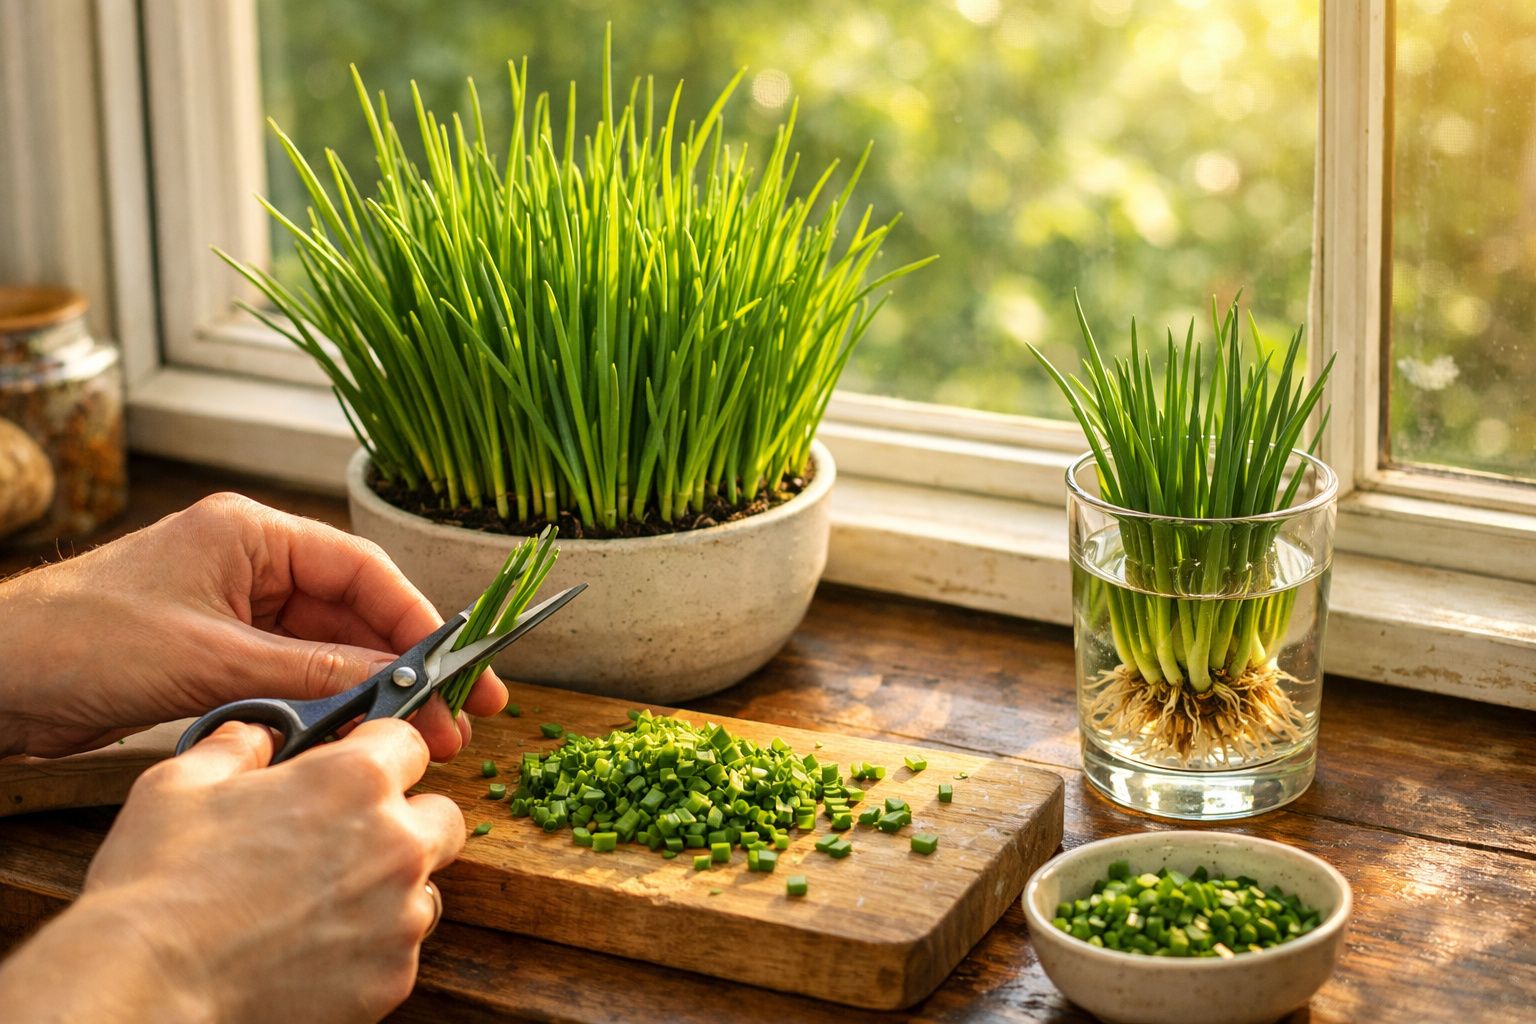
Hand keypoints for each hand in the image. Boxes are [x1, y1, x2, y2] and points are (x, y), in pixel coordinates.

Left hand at [0, 492, 503, 758]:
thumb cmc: (80, 641)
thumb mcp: (210, 657)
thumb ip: (311, 670)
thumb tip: (395, 685)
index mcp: (252, 535)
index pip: (360, 570)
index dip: (416, 620)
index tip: (458, 667)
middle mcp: (251, 566)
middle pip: (352, 615)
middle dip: (403, 668)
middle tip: (456, 719)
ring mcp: (233, 612)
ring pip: (326, 651)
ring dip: (368, 695)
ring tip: (417, 740)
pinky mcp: (215, 655)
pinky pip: (291, 679)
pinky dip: (323, 708)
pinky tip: (353, 740)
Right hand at [0, 720, 463, 1022]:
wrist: (145, 990)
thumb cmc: (158, 885)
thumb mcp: (181, 783)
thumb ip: (238, 746)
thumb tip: (257, 734)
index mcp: (356, 781)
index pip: (410, 743)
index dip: (382, 751)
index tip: (362, 764)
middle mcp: (395, 843)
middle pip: (440, 816)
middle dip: (406, 820)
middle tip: (350, 838)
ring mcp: (400, 916)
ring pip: (424, 888)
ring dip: (388, 889)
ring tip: (319, 902)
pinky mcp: (392, 978)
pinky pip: (398, 951)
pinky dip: (368, 948)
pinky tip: (312, 949)